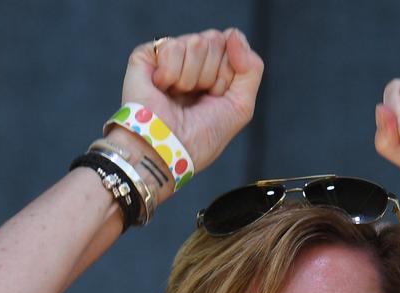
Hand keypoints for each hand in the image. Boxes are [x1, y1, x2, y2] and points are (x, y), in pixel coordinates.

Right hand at [120, 29, 263, 172]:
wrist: (168, 151)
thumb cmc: (200, 139)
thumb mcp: (240, 107)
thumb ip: (251, 69)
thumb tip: (234, 34)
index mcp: (214, 74)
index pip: (232, 47)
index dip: (227, 75)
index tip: (215, 98)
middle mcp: (192, 63)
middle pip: (215, 40)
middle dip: (210, 75)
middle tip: (196, 99)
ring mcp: (170, 58)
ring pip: (195, 42)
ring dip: (190, 79)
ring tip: (177, 98)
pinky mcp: (147, 56)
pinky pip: (172, 46)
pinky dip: (170, 74)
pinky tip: (162, 90)